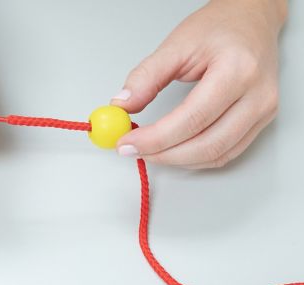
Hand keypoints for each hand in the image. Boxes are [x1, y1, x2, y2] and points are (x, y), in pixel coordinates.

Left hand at [112, 0, 286, 168]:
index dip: (156, 138)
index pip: (192, 118)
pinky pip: (226, 153)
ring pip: (216, 155)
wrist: (251, 21)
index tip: (128, 143)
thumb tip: (122, 105)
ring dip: (177, 160)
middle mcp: (257, 95)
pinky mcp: (261, 122)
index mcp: (238, 70)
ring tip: (148, 150)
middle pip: (207, 144)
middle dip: (164, 154)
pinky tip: (172, 150)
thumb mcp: (177, 45)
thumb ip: (146, 77)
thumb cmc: (219, 27)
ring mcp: (264, 112)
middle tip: (133, 150)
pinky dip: (195, 158)